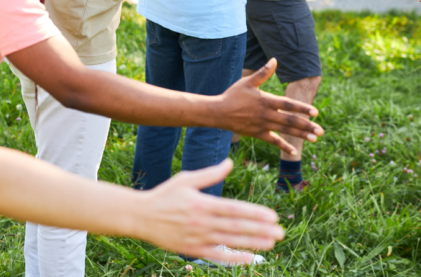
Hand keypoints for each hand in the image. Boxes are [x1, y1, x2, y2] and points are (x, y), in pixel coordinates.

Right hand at [137, 160, 283, 260]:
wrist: (140, 216)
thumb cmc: (165, 195)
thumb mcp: (186, 179)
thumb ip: (210, 173)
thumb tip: (230, 162)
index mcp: (202, 203)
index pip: (234, 209)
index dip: (254, 214)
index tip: (272, 216)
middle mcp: (202, 221)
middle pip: (236, 227)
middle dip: (260, 229)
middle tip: (281, 232)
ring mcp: (197, 237)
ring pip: (230, 241)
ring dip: (253, 243)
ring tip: (272, 242)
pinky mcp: (192, 249)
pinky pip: (217, 256)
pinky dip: (234, 258)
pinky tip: (251, 258)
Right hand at [216, 59, 322, 155]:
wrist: (218, 112)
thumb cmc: (233, 95)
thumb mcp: (248, 82)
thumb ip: (263, 73)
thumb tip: (275, 60)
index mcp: (266, 100)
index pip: (288, 105)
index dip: (302, 108)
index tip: (315, 113)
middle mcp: (267, 114)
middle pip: (290, 121)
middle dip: (307, 126)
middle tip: (321, 131)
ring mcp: (263, 125)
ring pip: (285, 131)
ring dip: (301, 135)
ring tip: (315, 138)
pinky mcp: (258, 134)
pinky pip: (273, 141)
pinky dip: (284, 146)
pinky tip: (294, 152)